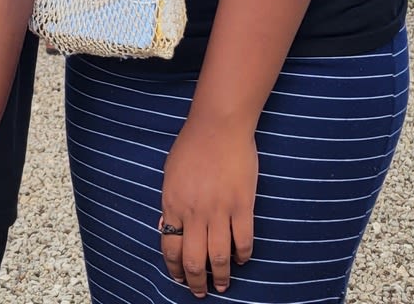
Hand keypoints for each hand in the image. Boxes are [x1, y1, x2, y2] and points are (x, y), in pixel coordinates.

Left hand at [159, 115, 256, 297]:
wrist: (218, 126)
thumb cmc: (192, 145)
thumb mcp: (170, 175)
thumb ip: (171, 202)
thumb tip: (169, 225)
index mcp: (173, 205)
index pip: (171, 248)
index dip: (175, 268)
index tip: (179, 277)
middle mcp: (195, 213)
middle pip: (194, 260)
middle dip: (195, 281)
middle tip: (200, 291)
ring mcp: (220, 210)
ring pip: (219, 256)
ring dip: (221, 276)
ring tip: (223, 285)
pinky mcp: (243, 205)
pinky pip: (243, 239)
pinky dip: (243, 255)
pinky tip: (242, 259)